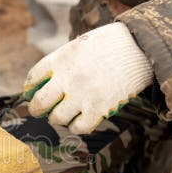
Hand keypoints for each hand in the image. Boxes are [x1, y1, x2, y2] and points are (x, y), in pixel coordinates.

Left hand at [22, 22, 153, 134]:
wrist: (142, 46)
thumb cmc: (110, 44)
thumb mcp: (80, 44)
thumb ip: (62, 62)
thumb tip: (46, 82)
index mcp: (61, 58)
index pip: (32, 78)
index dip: (29, 89)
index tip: (32, 93)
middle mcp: (68, 77)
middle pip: (39, 103)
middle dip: (37, 109)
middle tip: (41, 110)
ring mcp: (83, 94)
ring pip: (57, 119)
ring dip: (59, 118)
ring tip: (66, 113)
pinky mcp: (100, 108)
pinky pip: (78, 128)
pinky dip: (77, 126)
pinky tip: (81, 119)